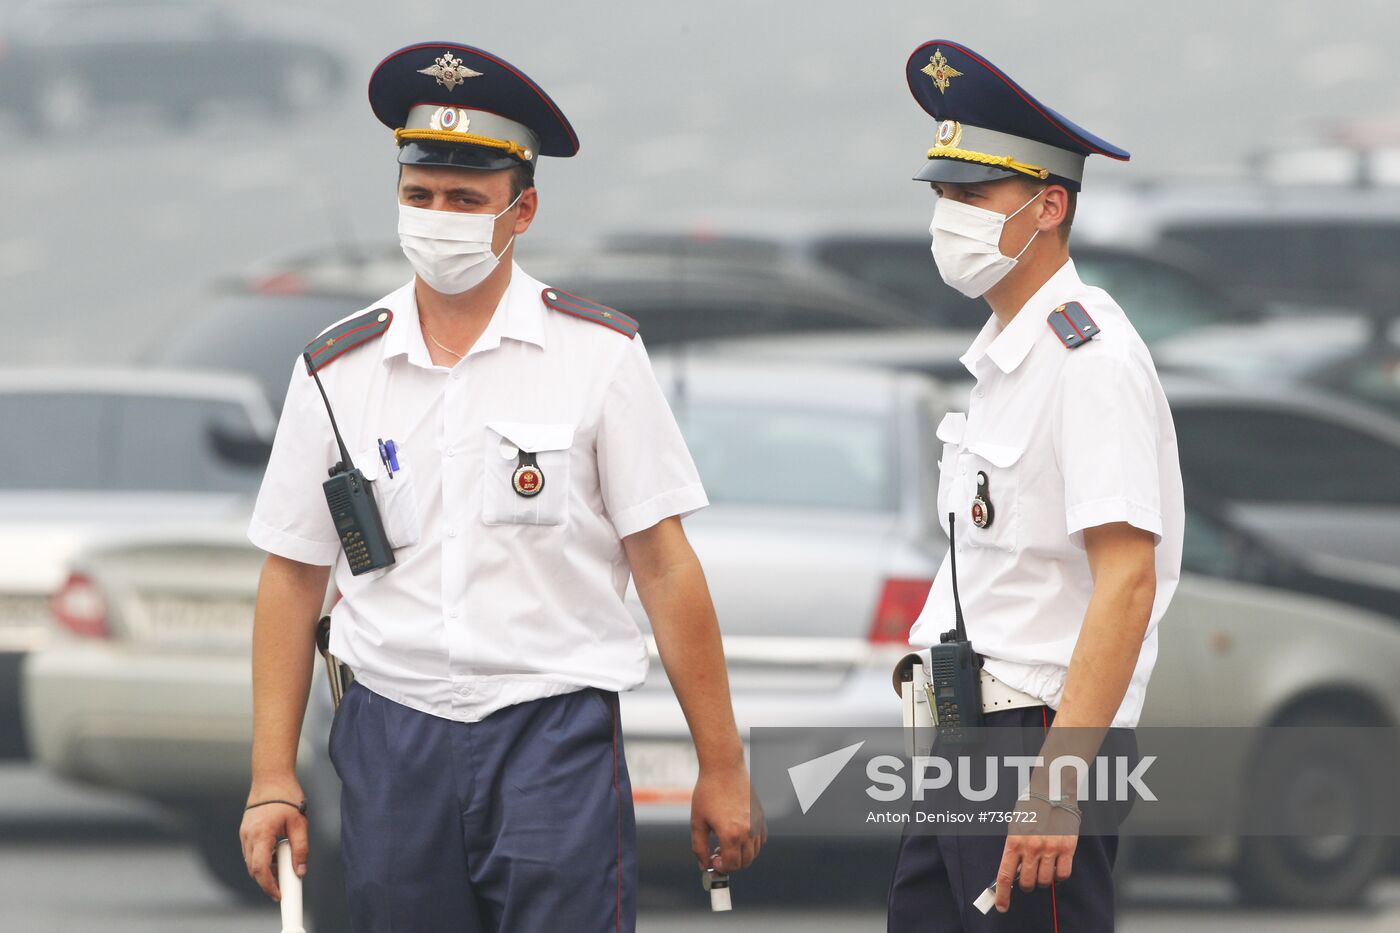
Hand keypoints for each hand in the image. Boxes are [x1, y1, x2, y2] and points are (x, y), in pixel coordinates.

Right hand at [238, 780, 308, 901]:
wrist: (271, 776)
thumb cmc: (286, 796)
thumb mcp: (299, 823)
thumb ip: (301, 849)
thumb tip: (300, 870)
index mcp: (261, 834)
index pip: (260, 869)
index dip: (269, 885)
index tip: (279, 894)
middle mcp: (248, 835)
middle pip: (253, 868)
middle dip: (267, 880)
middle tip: (283, 886)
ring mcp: (244, 833)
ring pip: (251, 861)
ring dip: (264, 868)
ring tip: (283, 865)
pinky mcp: (245, 830)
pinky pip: (251, 851)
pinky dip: (261, 857)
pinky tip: (275, 853)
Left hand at [690, 762, 765, 872]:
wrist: (724, 768)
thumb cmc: (708, 792)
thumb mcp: (697, 822)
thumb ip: (699, 847)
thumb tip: (704, 865)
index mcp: (731, 834)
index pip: (732, 865)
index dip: (721, 867)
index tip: (713, 860)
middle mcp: (747, 831)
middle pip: (745, 862)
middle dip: (731, 863)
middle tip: (717, 852)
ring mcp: (756, 823)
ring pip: (754, 852)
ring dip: (741, 854)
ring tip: (726, 842)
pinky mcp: (760, 816)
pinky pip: (760, 839)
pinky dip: (751, 843)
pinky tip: (737, 834)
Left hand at [993, 793, 1079, 912]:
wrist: (1052, 791)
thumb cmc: (1031, 809)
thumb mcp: (1015, 826)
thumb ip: (1014, 849)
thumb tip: (1012, 872)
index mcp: (1014, 841)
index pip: (1005, 875)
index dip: (1003, 894)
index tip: (1002, 906)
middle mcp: (1031, 847)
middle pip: (1026, 883)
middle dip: (1026, 885)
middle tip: (1028, 878)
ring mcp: (1050, 849)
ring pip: (1045, 881)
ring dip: (1043, 880)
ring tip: (1043, 868)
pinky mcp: (1067, 848)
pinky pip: (1063, 875)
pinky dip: (1059, 877)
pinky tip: (1056, 868)